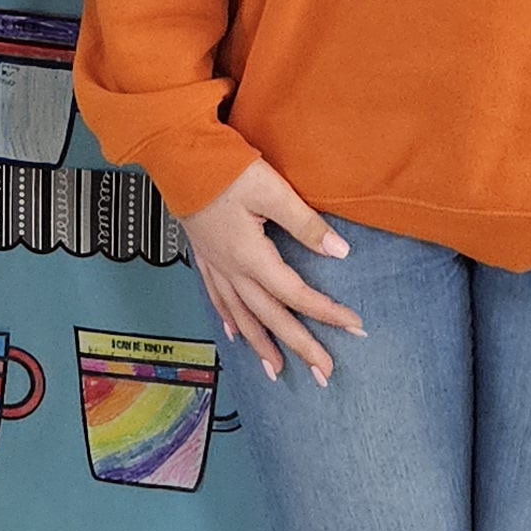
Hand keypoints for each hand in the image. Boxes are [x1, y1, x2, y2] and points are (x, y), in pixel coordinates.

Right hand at [185, 158, 363, 385]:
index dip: (326, 312)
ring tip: (277, 370)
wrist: (177, 157)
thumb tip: (340, 251)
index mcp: (251, 256)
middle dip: (299, 346)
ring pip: (242, 316)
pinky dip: (230, 321)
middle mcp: (232, 269)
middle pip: (270, 317)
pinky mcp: (206, 257)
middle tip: (323, 374)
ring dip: (262, 345)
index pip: (296, 294)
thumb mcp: (271, 190)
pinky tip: (235, 336)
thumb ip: (305, 223)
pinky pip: (219, 300)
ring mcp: (216, 266)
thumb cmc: (223, 169)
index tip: (354, 327)